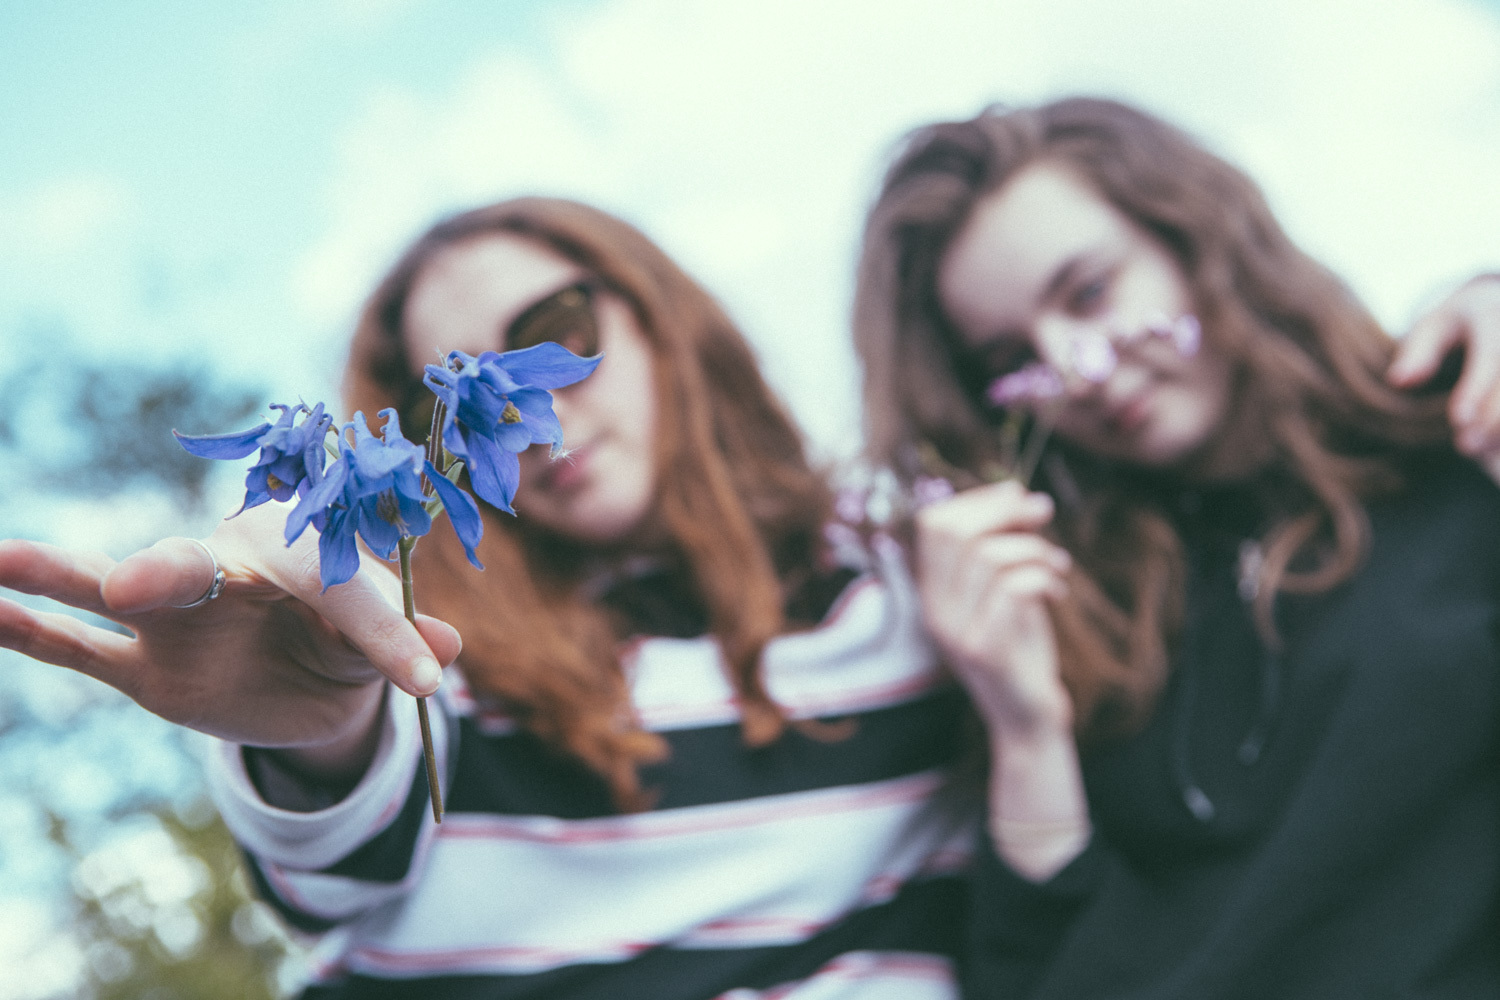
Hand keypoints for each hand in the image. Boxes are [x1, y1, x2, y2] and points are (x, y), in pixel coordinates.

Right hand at [0, 502, 461, 780]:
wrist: (309, 679)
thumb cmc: (348, 641)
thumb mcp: (381, 643)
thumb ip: (401, 637)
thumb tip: (448, 650)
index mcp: (299, 552)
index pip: (337, 585)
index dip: (386, 632)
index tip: (427, 680)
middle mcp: (227, 568)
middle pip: (198, 566)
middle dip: (171, 572)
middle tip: (141, 583)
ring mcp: (176, 618)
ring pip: (116, 594)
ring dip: (64, 577)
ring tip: (5, 557)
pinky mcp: (143, 666)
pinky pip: (81, 650)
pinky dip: (32, 633)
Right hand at [916, 479, 1090, 879]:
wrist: (1029, 720)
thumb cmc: (1022, 652)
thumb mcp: (1004, 594)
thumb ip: (998, 552)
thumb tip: (1014, 494)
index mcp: (932, 594)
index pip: (933, 524)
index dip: (976, 500)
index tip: (1017, 495)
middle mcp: (934, 611)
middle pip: (953, 531)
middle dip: (1004, 511)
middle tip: (1044, 512)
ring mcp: (955, 632)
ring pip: (988, 556)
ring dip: (1035, 549)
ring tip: (1058, 565)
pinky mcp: (985, 650)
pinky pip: (1012, 588)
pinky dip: (1043, 578)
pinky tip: (1058, 591)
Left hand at [1388, 274, 1499, 469]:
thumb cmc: (1460, 323)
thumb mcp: (1435, 326)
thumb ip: (1419, 351)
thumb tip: (1398, 380)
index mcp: (1492, 318)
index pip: (1490, 357)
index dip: (1476, 390)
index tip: (1459, 420)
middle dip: (1494, 419)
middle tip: (1468, 448)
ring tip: (1489, 462)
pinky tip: (1499, 463)